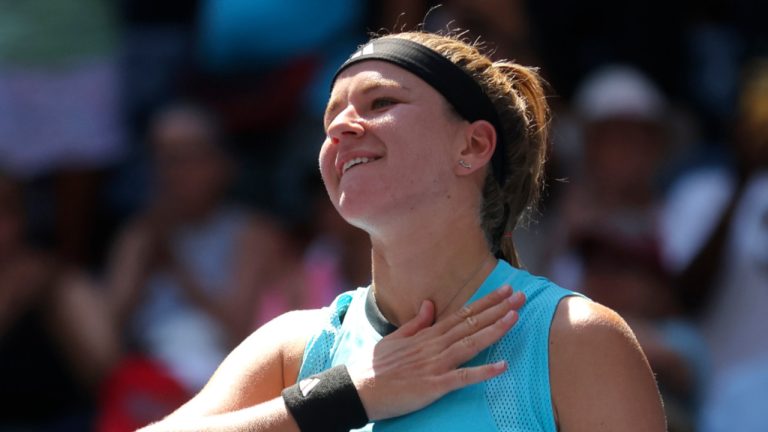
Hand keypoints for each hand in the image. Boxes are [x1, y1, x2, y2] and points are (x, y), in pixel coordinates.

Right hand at [349, 284, 524, 420]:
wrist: (358, 389)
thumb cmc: (375, 366)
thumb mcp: (395, 338)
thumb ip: (417, 322)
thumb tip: (430, 304)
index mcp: (427, 335)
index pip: (461, 313)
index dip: (485, 302)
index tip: (504, 290)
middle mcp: (434, 345)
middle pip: (471, 323)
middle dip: (497, 309)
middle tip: (521, 296)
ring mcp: (435, 364)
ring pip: (470, 344)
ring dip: (494, 330)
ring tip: (515, 317)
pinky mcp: (433, 385)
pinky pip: (462, 378)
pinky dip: (483, 372)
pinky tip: (502, 366)